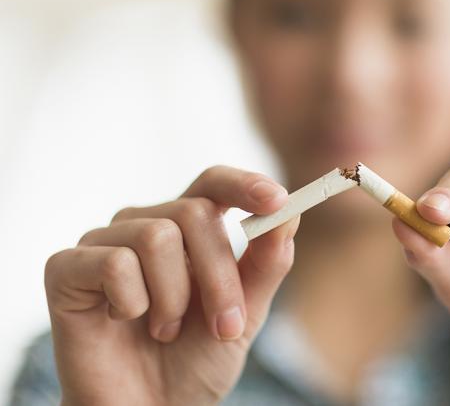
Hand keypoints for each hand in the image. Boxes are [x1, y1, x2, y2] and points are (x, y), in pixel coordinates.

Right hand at [44, 166, 299, 405]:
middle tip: (225, 328)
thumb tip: (288, 215)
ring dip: (174, 299)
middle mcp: (145, 225)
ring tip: (165, 330)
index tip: (277, 200)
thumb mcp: (245, 314)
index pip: (214, 183)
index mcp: (188, 228)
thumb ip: (266, 265)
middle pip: (193, 212)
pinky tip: (122, 322)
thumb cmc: (195, 360)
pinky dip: (131, 304)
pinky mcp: (66, 268)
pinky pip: (114, 263)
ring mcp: (103, 243)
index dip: (244, 184)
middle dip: (219, 276)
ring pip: (156, 236)